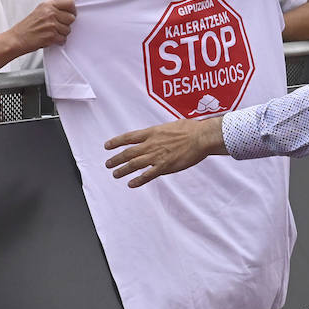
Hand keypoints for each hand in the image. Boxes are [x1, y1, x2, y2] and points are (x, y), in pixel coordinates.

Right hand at [10, 0, 76, 52]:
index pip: (69, 3)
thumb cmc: (27, 27)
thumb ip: (52, 9)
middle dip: (66, 24)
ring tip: (51, 33)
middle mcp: (50, 13)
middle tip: (58, 27)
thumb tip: (67, 11)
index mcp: (47, 5)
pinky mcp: (51, 36)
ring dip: (62, 33)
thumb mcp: (39, 11)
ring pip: (68, 30)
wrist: (17, 39)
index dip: (72, 10)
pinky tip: (50, 39)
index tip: (71, 14)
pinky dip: (58, 41)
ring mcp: (51, 24)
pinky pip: (63, 39)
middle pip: (71, 18)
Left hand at [104, 116, 228, 187]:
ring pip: (134, 164)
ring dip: (123, 170)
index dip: (116, 142)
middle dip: (116, 159)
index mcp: (152, 132)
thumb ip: (161, 131)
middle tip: (108, 164)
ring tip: (115, 174)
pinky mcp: (165, 166)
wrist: (201, 137)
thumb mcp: (170, 125)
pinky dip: (138, 180)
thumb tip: (159, 133)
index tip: (107, 146)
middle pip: (128, 152)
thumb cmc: (190, 129)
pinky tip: (131, 184)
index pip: (129, 137)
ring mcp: (157, 156)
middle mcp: (151, 144)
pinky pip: (148, 175)